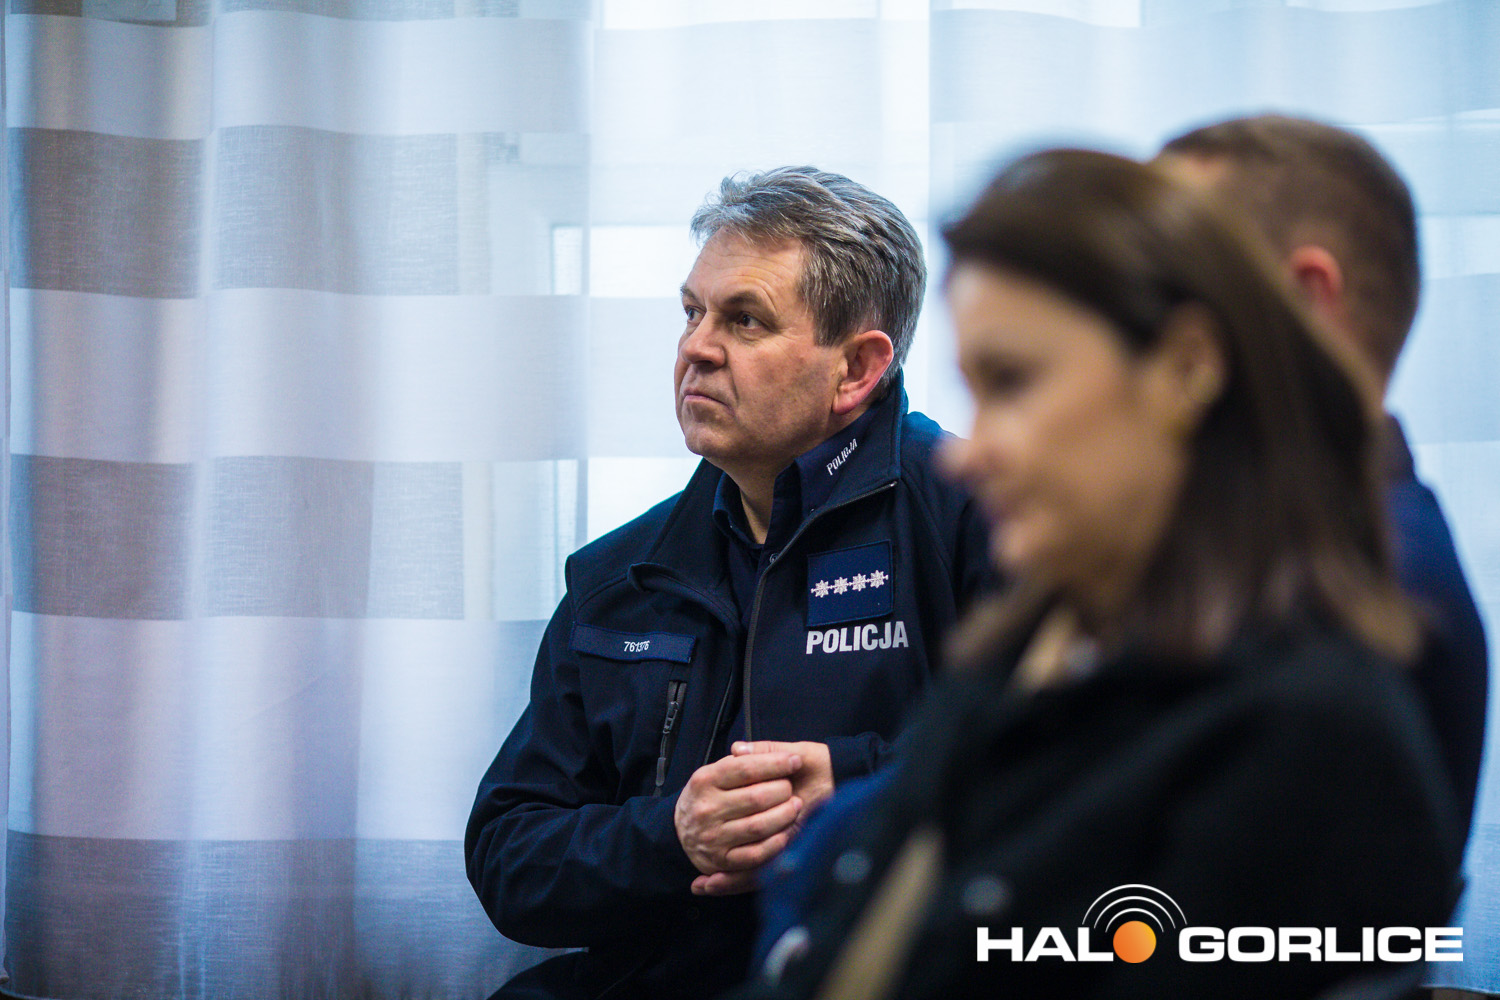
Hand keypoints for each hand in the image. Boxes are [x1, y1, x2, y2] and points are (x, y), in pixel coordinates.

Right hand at [686, 742, 836, 897]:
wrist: (679, 832)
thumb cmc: (706, 797)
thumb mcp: (714, 771)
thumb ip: (738, 761)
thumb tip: (751, 749)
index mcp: (705, 780)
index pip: (746, 768)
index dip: (776, 763)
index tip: (795, 761)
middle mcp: (707, 808)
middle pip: (757, 797)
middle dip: (783, 790)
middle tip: (791, 787)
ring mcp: (714, 837)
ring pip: (759, 826)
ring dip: (785, 815)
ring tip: (795, 806)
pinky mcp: (722, 861)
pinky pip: (756, 854)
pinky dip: (776, 843)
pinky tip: (786, 831)